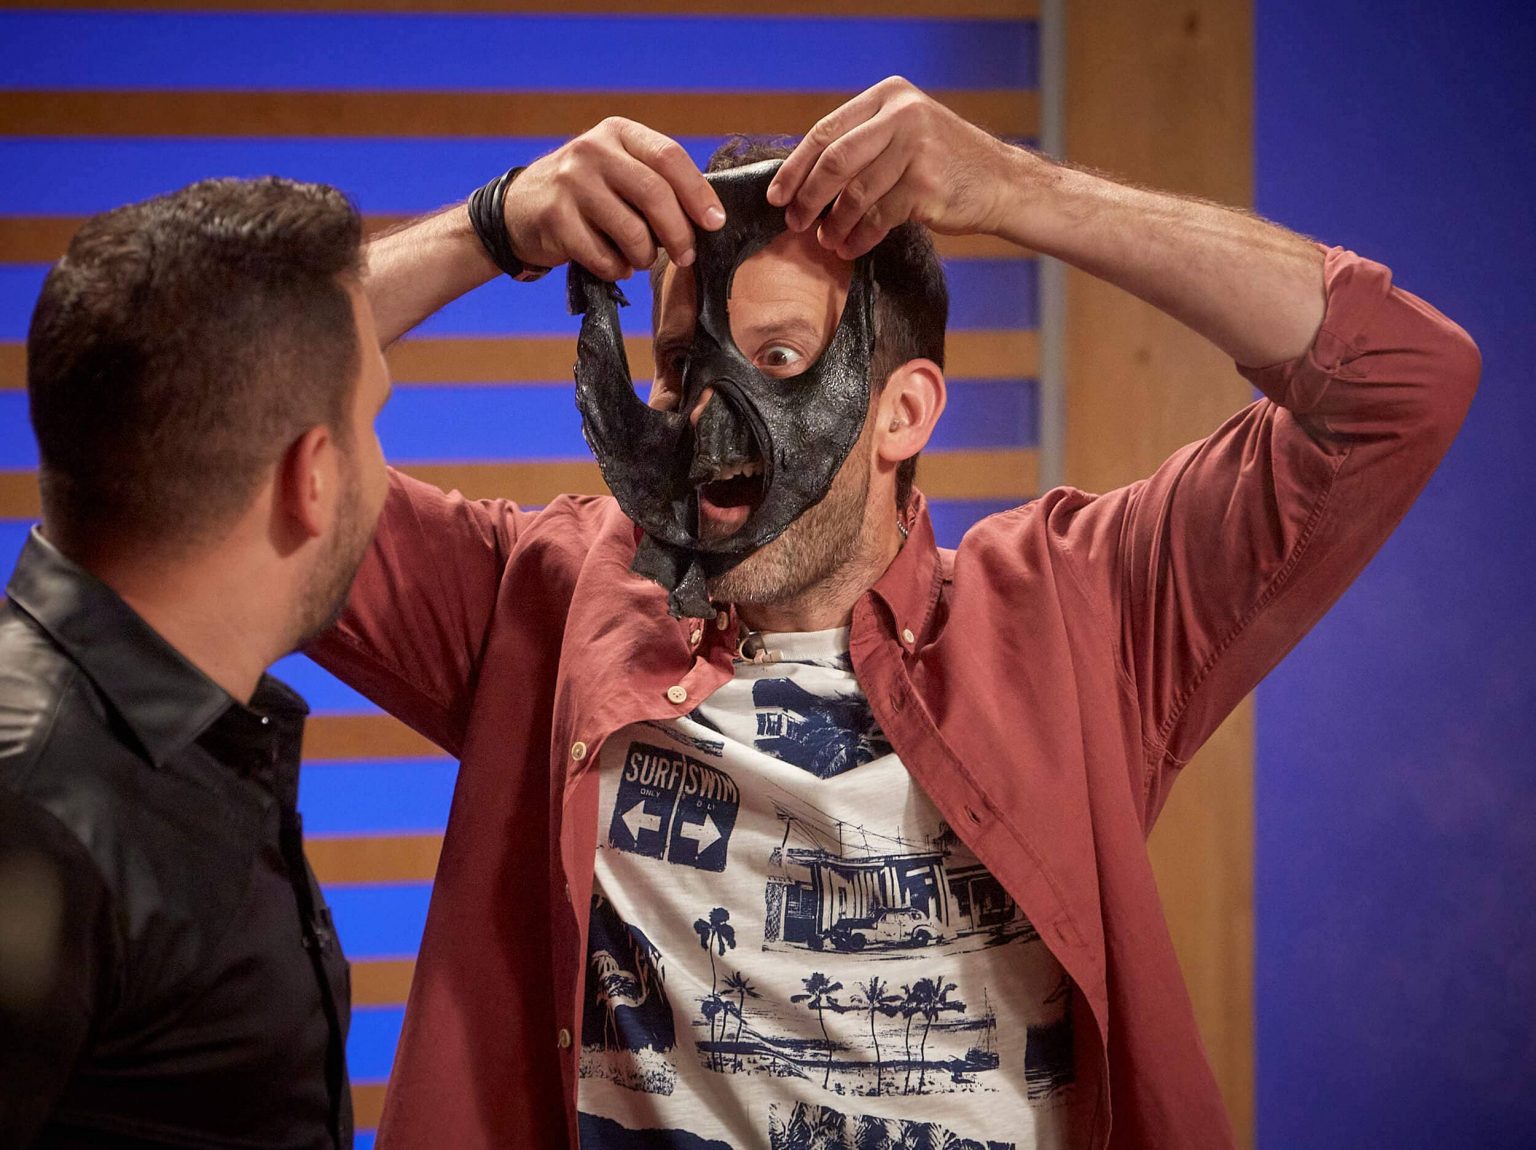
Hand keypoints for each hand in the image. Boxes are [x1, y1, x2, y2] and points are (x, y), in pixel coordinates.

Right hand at [505, 118, 726, 279]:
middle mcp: (592, 150)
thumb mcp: (619, 170)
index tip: (715, 222)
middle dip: (679, 233)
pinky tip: (614, 264)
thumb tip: (709, 217)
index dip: (698, 192)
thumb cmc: (586, 194)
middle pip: (654, 194)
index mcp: (618, 132)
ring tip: (640, 257)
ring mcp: (570, 182)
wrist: (519, 208)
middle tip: (686, 256)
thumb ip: (657, 181)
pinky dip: (618, 270)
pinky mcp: (554, 218)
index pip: (669, 157)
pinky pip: (604, 257)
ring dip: (645, 256)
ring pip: (633, 232)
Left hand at [767, 76, 1020, 258]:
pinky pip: (878, 218)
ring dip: (834, 223)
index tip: (777, 195)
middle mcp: (902, 116)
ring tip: (827, 240)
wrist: (1000, 181)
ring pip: (855, 194)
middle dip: (808, 197)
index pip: (826, 132)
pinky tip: (851, 247)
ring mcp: (915, 150)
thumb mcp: (905, 132)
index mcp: (889, 97)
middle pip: (835, 161)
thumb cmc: (944, 163)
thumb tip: (803, 176)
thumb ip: (863, 141)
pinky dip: (859, 237)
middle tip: (795, 222)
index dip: (795, 167)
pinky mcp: (925, 186)